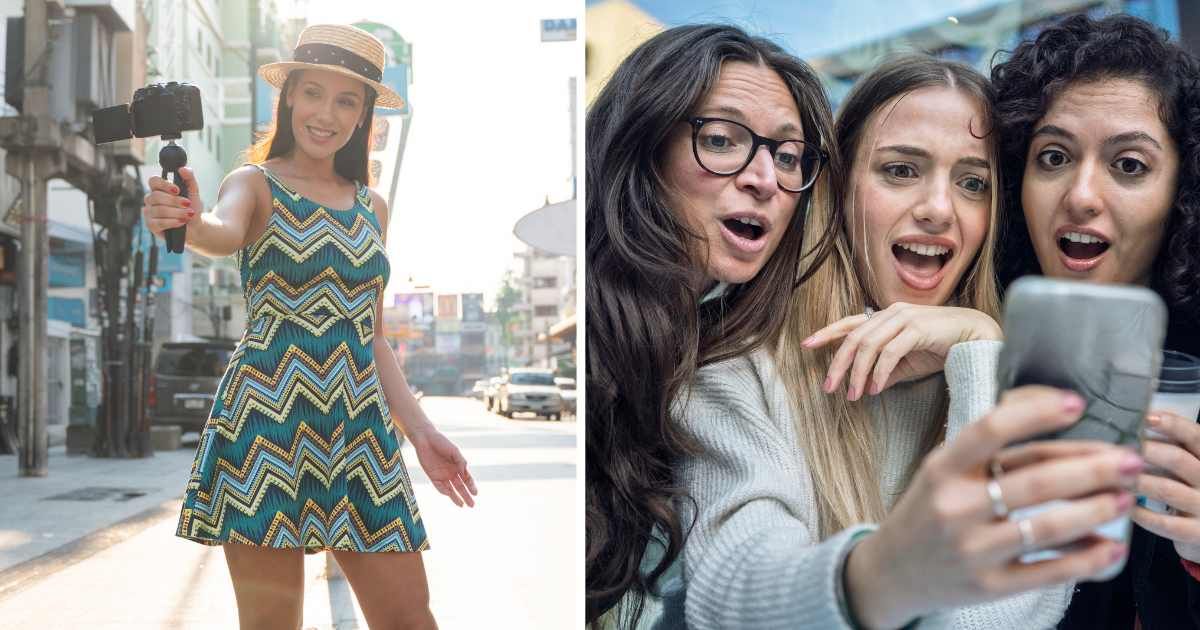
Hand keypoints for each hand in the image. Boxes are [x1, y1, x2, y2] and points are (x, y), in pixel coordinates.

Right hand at [142, 166, 202, 236]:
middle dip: (174, 201)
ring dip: (177, 212)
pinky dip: (172, 222)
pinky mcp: (151, 225)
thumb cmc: (191, 208)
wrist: (196, 226)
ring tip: (188, 215)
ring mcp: (149, 213)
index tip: (177, 190)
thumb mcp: (193, 192)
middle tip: (188, 204)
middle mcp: (151, 200)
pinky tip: (181, 222)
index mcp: (159, 189)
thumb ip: (189, 178)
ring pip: (159, 210)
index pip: (153, 181)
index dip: (164, 184)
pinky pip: (158, 222)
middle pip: (156, 196)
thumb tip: (183, 168)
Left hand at [411, 428, 476, 507]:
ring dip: (456, 497)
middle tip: (472, 505)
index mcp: (458, 466)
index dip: (471, 486)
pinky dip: (444, 491)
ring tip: (462, 505)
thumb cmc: (442, 443)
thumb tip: (465, 473)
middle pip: (460, 487)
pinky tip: (449, 495)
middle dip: (466, 496)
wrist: (425, 439)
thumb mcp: (454, 451)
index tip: (476, 493)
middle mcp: (452, 472)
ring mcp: (442, 475)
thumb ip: (461, 462)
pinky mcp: (433, 476)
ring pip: (451, 489)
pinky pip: (439, 486)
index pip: (467, 479)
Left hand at [802, 303, 1001, 400]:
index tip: (807, 345)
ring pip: (868, 346)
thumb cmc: (940, 347)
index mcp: (886, 317)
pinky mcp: (917, 328)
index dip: (827, 333)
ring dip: (857, 373)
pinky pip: (890, 353)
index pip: (850, 323)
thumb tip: (865, 387)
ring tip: (851, 395)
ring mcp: (903, 318)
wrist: (976, 337)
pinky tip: (874, 388)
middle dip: (838, 363)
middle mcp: (891, 313)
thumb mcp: (907, 362)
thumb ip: (886, 371)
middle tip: (828, 387)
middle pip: (853, 338)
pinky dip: (879, 373)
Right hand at [845, 386, 1140, 628]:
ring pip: (1046, 526)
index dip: (1036, 414)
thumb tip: (1053, 421)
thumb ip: (987, 452)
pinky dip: (1085, 559)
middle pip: (1034, 481)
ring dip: (1095, 510)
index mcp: (941, 469)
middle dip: (1092, 468)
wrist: (893, 571)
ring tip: (1124, 498)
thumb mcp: (942, 472)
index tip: (1076, 404)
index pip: (990, 431)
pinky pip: (1046, 571)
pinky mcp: (987, 586)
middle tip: (1129, 459)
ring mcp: (971, 549)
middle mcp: (954, 507)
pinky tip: (1110, 547)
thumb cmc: (929, 511)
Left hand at [1132, 411, 1199, 561]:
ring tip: (1113, 475)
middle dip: (1146, 451)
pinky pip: (1165, 523)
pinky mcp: (1196, 533)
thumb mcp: (1187, 467)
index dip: (1172, 425)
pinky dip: (1140, 513)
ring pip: (1167, 488)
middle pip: (1178, 459)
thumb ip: (1171, 447)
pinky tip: (1124, 506)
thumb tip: (1137, 422)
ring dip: (1136, 480)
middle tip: (1119, 448)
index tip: (1145, 418)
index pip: (1195, 436)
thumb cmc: (1190, 493)